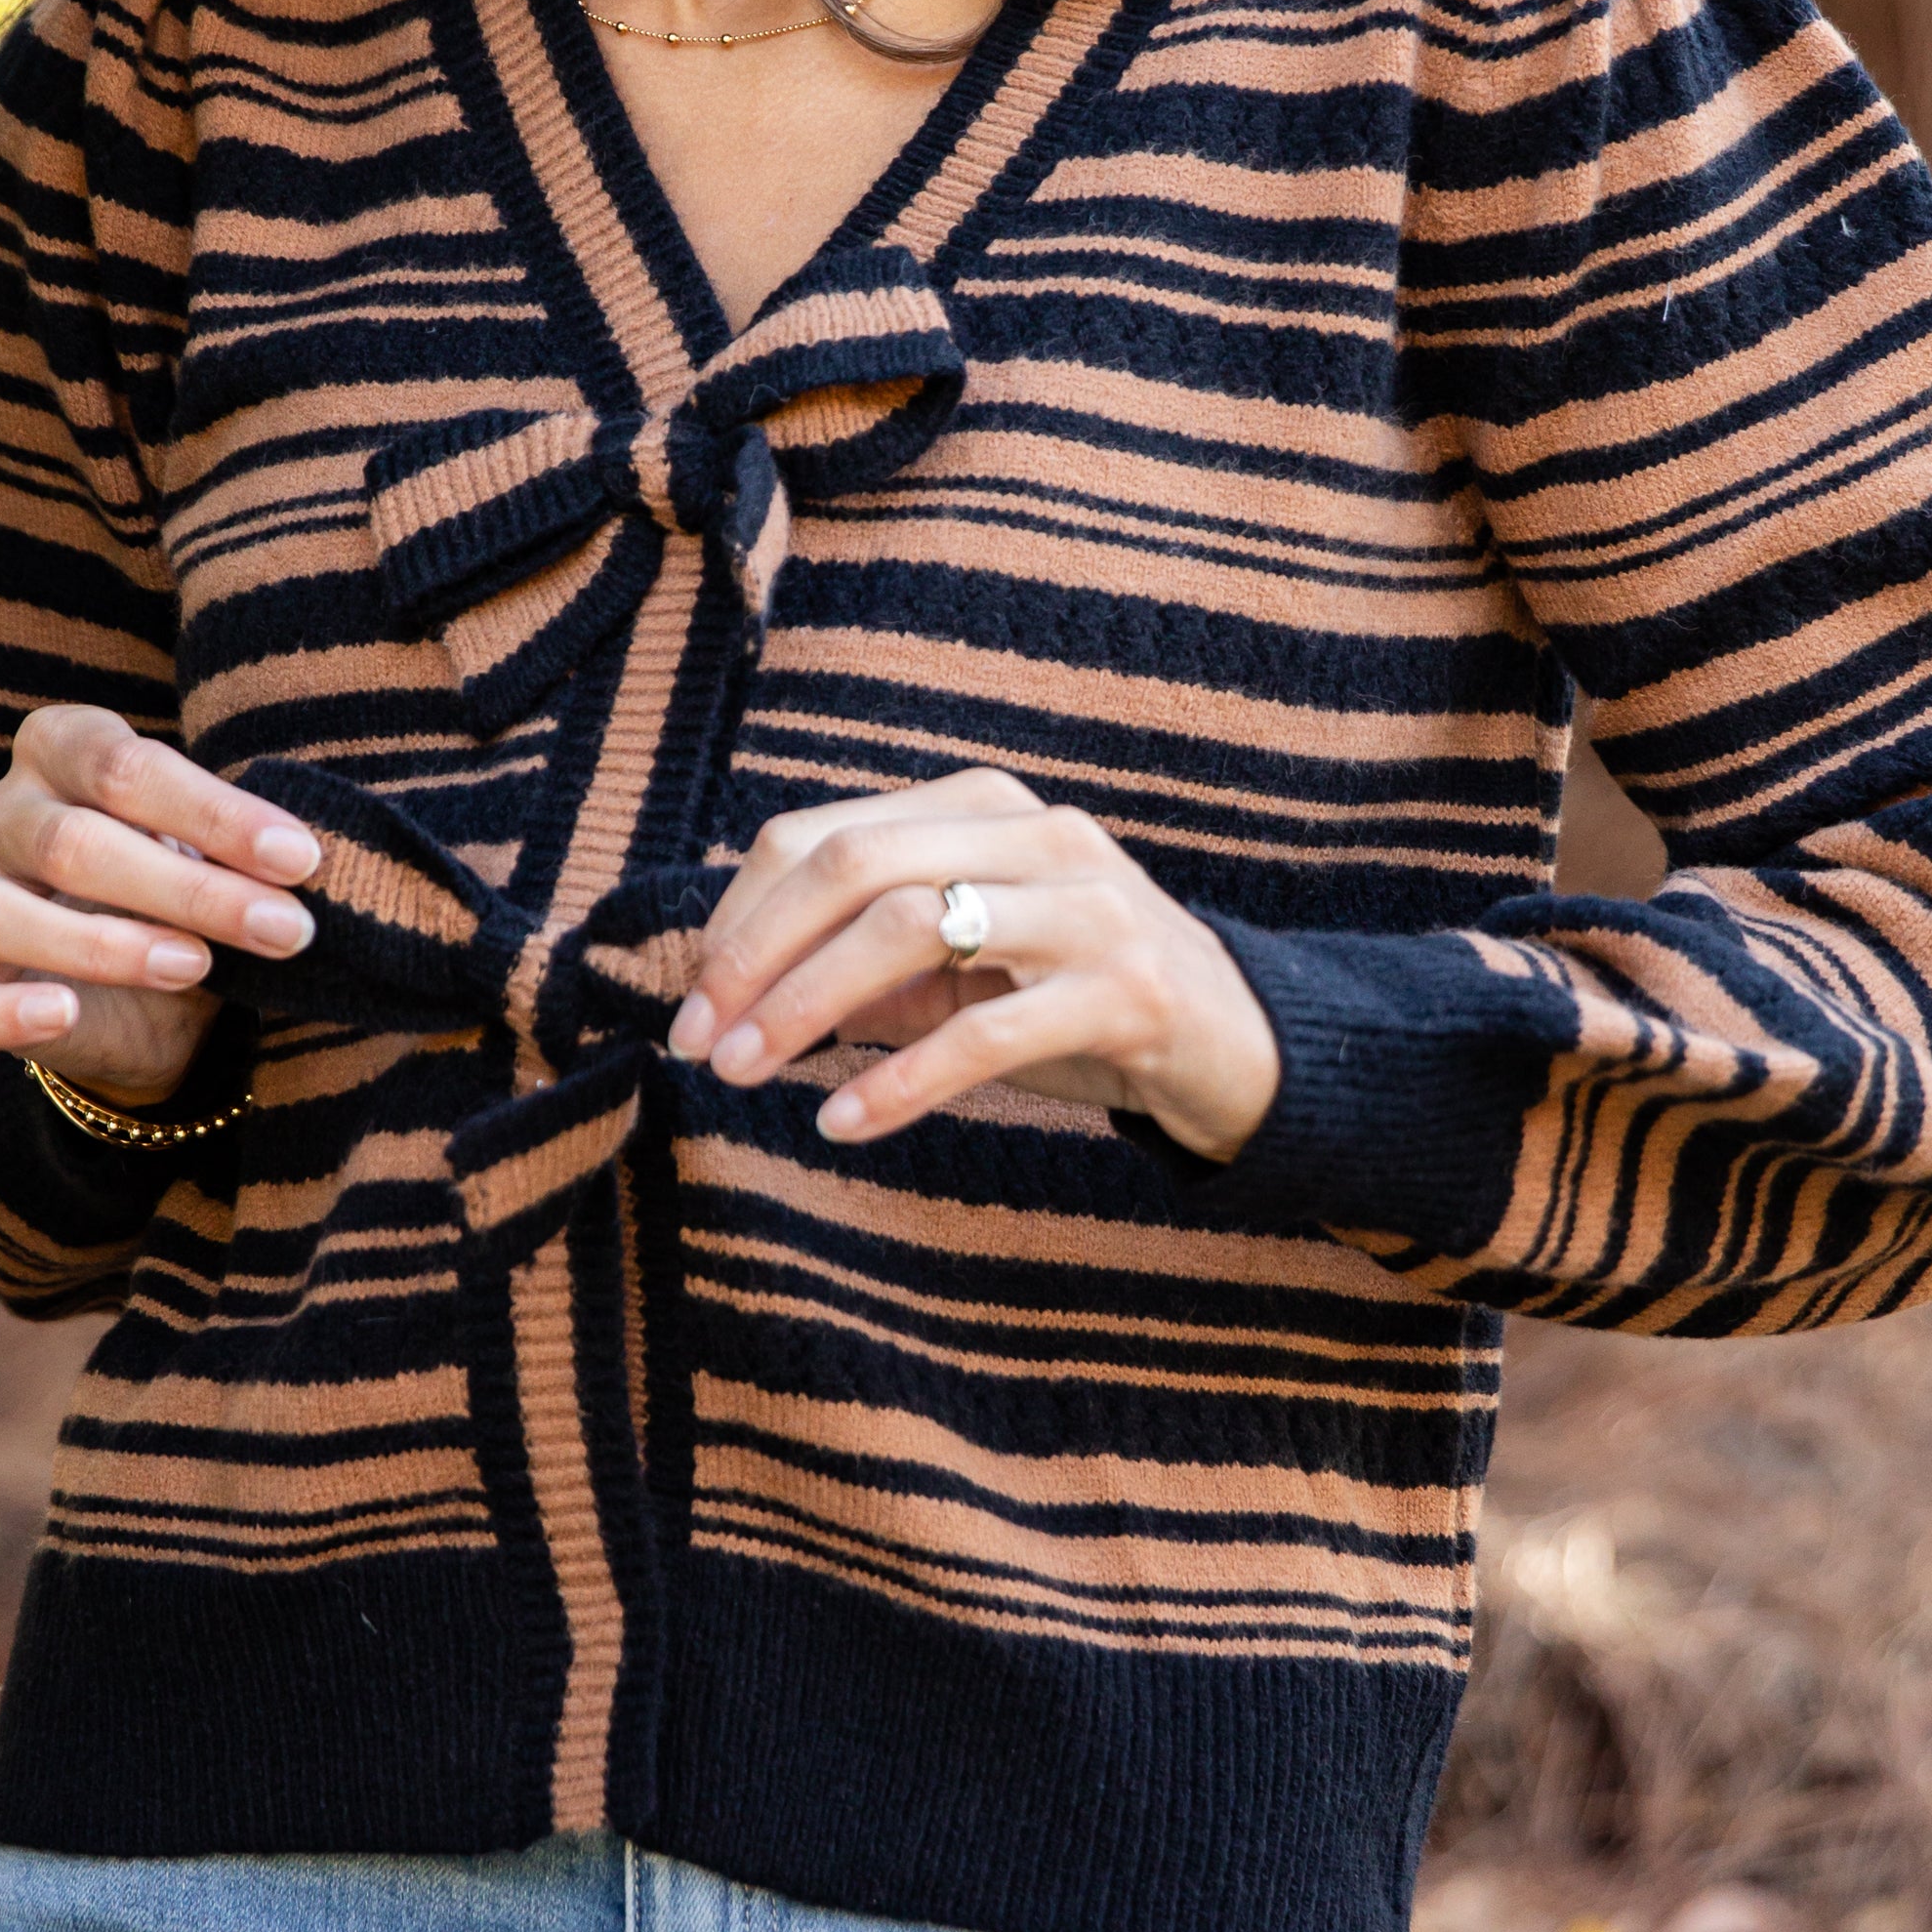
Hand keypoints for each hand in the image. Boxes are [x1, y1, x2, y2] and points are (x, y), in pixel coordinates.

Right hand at [0, 703, 321, 1105]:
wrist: (149, 993)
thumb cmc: (187, 885)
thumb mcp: (219, 852)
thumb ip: (243, 846)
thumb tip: (305, 859)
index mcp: (61, 747)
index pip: (124, 768)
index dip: (214, 814)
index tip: (300, 858)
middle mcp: (0, 811)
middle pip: (72, 843)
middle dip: (190, 890)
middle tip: (284, 927)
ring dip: (105, 944)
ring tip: (197, 965)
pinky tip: (62, 1013)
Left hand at [665, 768, 1279, 1162]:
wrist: (1239, 1045)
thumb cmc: (1073, 1005)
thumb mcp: (960, 973)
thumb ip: (864, 970)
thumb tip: (730, 1002)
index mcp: (983, 808)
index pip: (822, 835)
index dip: (740, 919)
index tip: (692, 1008)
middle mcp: (1036, 833)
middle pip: (854, 864)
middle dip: (756, 956)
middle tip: (699, 1046)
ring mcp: (1088, 904)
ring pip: (910, 925)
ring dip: (806, 1008)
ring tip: (748, 1077)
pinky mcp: (1128, 988)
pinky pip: (987, 1028)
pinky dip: (901, 1079)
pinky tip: (843, 1123)